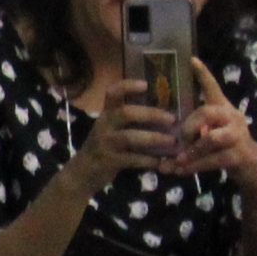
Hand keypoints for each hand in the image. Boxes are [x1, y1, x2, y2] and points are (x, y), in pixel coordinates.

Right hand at [66, 75, 185, 188]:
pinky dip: (148, 160)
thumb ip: (132, 119)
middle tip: (172, 119)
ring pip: (129, 137)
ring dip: (153, 138)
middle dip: (151, 114)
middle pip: (125, 113)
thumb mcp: (112, 128)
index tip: (146, 84)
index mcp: (107, 114)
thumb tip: (167, 111)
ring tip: (172, 141)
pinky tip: (161, 162)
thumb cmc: (106, 145)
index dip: (127, 86)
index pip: (112, 93)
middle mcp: (104, 125)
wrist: (84, 171)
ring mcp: (105, 143)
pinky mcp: (109, 161)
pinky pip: (132, 159)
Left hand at [173, 64, 256, 181]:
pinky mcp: (239, 155)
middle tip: (181, 139)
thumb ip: (190, 136)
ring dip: (192, 150)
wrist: (252, 167)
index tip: (191, 60)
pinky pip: (213, 159)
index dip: (203, 74)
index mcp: (223, 109)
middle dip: (189, 126)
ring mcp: (238, 136)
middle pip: (207, 113)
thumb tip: (162, 150)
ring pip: (211, 138)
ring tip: (177, 160)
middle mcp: (232, 117)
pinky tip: (180, 171)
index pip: (213, 87)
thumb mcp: (208, 135)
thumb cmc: (225, 148)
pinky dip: (194, 166)